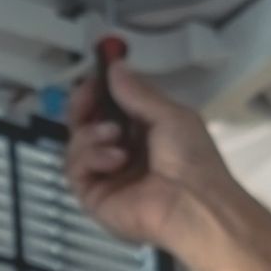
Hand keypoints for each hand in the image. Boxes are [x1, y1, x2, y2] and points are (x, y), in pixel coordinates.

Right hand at [65, 64, 234, 253]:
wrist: (194, 205)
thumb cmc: (191, 159)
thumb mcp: (169, 115)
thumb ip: (138, 92)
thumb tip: (116, 66)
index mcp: (143, 134)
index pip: (108, 108)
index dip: (97, 91)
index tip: (94, 76)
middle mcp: (122, 153)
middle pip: (84, 124)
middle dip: (83, 106)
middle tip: (88, 96)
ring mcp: (106, 176)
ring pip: (76, 144)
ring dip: (90, 132)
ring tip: (114, 135)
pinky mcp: (94, 196)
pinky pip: (75, 169)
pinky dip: (91, 157)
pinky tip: (115, 159)